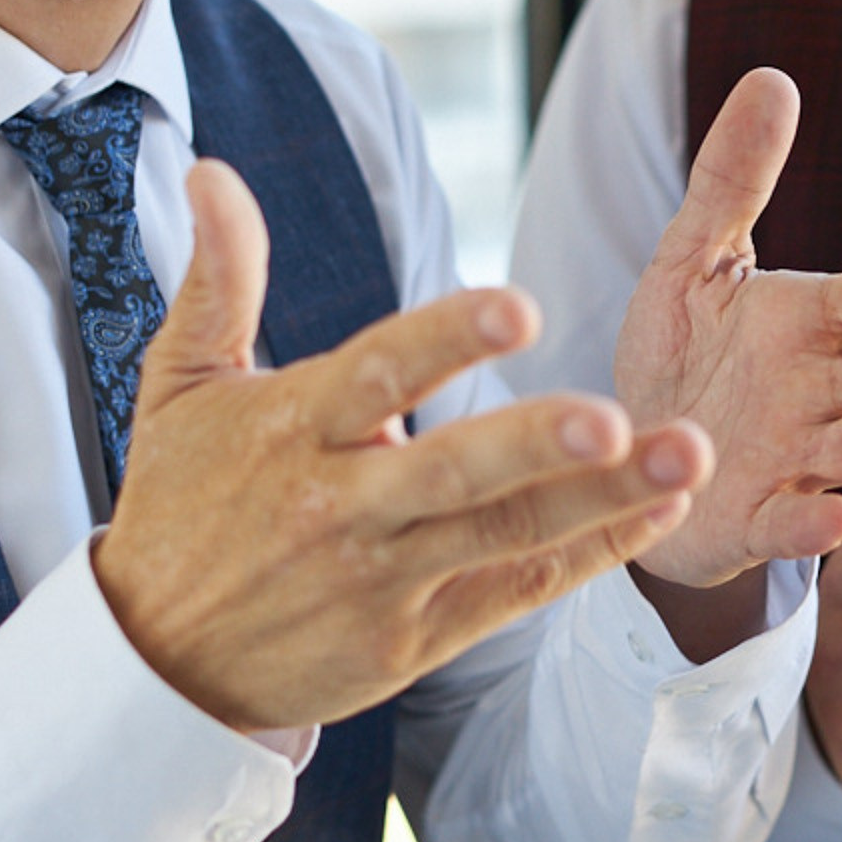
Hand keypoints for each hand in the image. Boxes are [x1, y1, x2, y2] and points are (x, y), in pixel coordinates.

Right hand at [93, 159, 712, 732]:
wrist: (156, 670)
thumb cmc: (178, 508)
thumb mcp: (179, 387)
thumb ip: (219, 278)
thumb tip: (214, 171)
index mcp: (291, 428)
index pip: (378, 373)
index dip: (448, 340)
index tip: (520, 307)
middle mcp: (342, 505)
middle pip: (453, 472)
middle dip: (539, 446)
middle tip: (618, 416)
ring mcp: (385, 580)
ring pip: (505, 536)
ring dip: (603, 499)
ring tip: (686, 457)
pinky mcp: (415, 640)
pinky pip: (516, 594)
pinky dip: (591, 557)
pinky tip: (660, 514)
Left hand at [613, 69, 841, 587]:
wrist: (626, 462)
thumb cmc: (678, 359)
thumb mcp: (693, 258)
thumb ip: (732, 178)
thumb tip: (772, 78)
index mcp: (818, 322)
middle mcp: (824, 391)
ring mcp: (795, 458)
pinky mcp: (750, 518)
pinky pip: (784, 523)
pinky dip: (810, 525)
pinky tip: (838, 518)